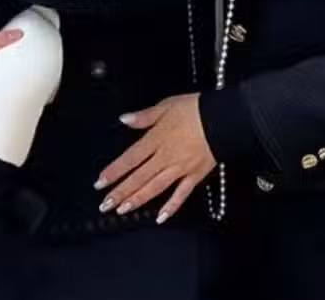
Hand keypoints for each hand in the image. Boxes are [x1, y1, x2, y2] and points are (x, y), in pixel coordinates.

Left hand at [94, 94, 215, 223]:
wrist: (224, 119)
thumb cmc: (195, 109)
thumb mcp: (166, 106)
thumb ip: (144, 116)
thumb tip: (124, 119)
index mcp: (155, 140)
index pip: (129, 159)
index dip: (114, 172)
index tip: (99, 183)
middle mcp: (164, 157)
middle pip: (138, 177)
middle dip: (120, 192)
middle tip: (105, 205)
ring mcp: (180, 169)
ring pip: (155, 188)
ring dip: (138, 199)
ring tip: (123, 210)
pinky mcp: (195, 176)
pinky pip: (181, 194)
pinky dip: (171, 207)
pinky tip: (160, 217)